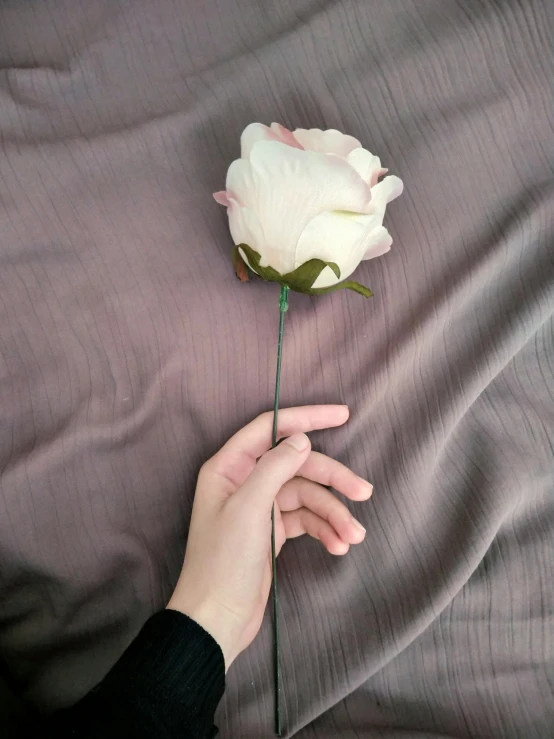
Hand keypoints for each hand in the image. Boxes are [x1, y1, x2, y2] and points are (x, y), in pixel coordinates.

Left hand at [167, 405, 371, 668]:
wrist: (216, 620)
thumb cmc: (224, 562)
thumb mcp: (250, 510)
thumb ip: (275, 468)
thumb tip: (302, 438)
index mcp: (230, 467)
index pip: (272, 428)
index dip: (307, 417)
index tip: (343, 415)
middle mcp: (245, 481)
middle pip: (297, 465)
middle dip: (331, 479)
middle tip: (365, 492)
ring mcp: (260, 507)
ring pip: (306, 495)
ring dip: (333, 513)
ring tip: (354, 536)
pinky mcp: (272, 532)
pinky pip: (305, 520)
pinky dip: (323, 530)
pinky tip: (339, 547)